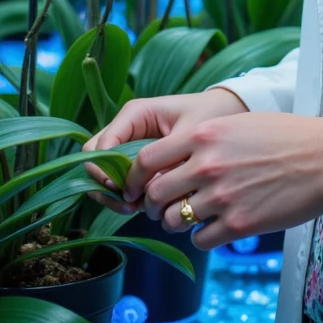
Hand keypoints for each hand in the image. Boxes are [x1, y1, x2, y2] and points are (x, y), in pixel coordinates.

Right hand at [82, 88, 248, 214]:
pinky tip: (143, 206)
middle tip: (128, 204)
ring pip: (102, 172)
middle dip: (105, 185)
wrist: (228, 114)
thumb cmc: (212, 116)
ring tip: (136, 208)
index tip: (123, 191)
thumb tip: (146, 190)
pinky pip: (119, 180)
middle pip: (94, 158)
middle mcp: (126, 128)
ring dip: (113, 194)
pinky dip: (124, 195)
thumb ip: (169, 160)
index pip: (102, 144)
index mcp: (135, 114)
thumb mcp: (192, 135)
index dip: (104, 170)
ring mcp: (129, 145)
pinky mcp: (137, 161)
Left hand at [121, 109, 322, 250]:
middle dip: (153, 205)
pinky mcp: (239, 224)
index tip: (138, 186)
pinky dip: (203, 237)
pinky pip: (200, 240)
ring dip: (177, 223)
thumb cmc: (286, 137)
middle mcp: (207, 165)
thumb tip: (172, 160)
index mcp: (203, 135)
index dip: (135, 177)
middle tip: (162, 208)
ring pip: (174, 221)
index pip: (146, 159)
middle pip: (155, 194)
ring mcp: (222, 197)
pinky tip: (217, 226)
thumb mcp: (238, 124)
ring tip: (192, 217)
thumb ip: (202, 140)